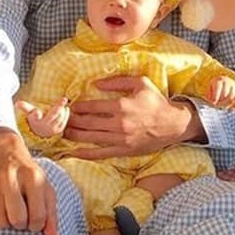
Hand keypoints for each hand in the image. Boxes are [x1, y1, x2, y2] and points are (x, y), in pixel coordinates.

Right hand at [0, 128, 57, 234]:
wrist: (7, 156)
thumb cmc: (29, 177)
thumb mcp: (46, 190)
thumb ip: (51, 215)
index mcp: (33, 177)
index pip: (38, 215)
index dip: (37, 226)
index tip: (36, 222)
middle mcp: (12, 177)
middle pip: (17, 220)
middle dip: (22, 225)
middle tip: (23, 217)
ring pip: (0, 222)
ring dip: (7, 224)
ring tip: (12, 212)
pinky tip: (1, 209)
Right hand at [16, 96, 69, 137]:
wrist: (41, 131)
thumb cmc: (36, 119)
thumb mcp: (30, 112)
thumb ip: (25, 107)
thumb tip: (17, 103)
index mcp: (36, 119)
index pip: (35, 116)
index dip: (36, 114)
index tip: (36, 111)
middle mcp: (44, 124)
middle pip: (53, 114)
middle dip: (59, 106)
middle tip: (64, 98)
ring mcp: (52, 128)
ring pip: (60, 116)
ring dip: (62, 109)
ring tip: (61, 104)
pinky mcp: (59, 129)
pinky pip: (65, 119)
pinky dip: (66, 112)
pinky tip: (64, 109)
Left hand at [62, 75, 204, 158]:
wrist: (173, 124)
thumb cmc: (156, 101)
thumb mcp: (140, 83)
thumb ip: (117, 81)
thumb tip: (96, 83)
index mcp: (122, 105)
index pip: (92, 106)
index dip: (78, 106)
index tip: (69, 105)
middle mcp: (119, 123)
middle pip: (87, 123)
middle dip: (72, 121)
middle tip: (61, 119)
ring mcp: (121, 139)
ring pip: (91, 138)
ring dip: (74, 135)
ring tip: (63, 132)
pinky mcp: (123, 150)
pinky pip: (100, 154)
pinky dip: (85, 154)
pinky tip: (74, 152)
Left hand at [206, 75, 234, 108]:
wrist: (225, 81)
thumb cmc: (215, 87)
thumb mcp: (210, 88)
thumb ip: (209, 94)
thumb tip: (213, 101)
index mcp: (219, 80)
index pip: (218, 87)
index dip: (216, 95)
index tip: (213, 102)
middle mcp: (228, 82)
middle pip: (225, 93)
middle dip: (220, 101)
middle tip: (217, 105)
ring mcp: (234, 86)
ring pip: (231, 96)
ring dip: (226, 104)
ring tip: (222, 107)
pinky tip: (232, 109)